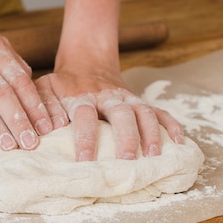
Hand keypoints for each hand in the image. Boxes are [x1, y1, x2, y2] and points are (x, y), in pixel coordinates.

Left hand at [35, 61, 183, 160]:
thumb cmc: (61, 84)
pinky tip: (179, 142)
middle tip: (128, 161)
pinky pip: (160, 111)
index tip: (85, 160)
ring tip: (154, 156)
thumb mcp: (45, 89)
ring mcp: (127, 98)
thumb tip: (46, 129)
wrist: (85, 61)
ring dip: (152, 133)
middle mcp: (107, 97)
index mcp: (82, 97)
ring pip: (144, 112)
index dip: (86, 137)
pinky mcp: (139, 101)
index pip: (85, 116)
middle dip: (127, 137)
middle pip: (122, 114)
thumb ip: (43, 107)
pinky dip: (171, 125)